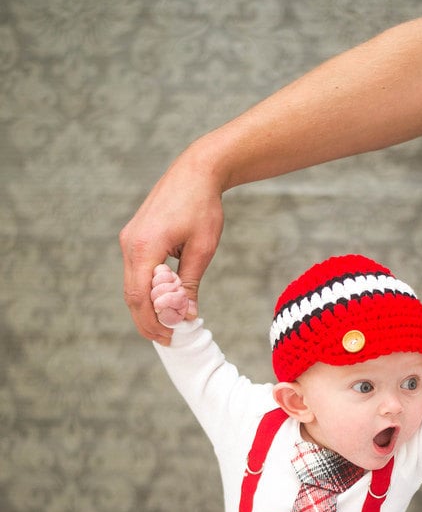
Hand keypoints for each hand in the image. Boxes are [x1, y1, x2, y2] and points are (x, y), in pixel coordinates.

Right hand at [120, 137, 224, 343]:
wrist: (195, 171)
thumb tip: (186, 314)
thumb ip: (189, 284)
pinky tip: (163, 303)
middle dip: (147, 321)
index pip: (141, 297)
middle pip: (131, 295)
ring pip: (131, 285)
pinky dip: (146, 291)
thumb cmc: (202, 207)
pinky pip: (135, 272)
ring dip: (146, 308)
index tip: (170, 337)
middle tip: (167, 339)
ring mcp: (128, 239)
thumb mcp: (202, 250)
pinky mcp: (134, 237)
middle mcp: (130, 244)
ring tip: (166, 325)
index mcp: (145, 247)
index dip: (153, 322)